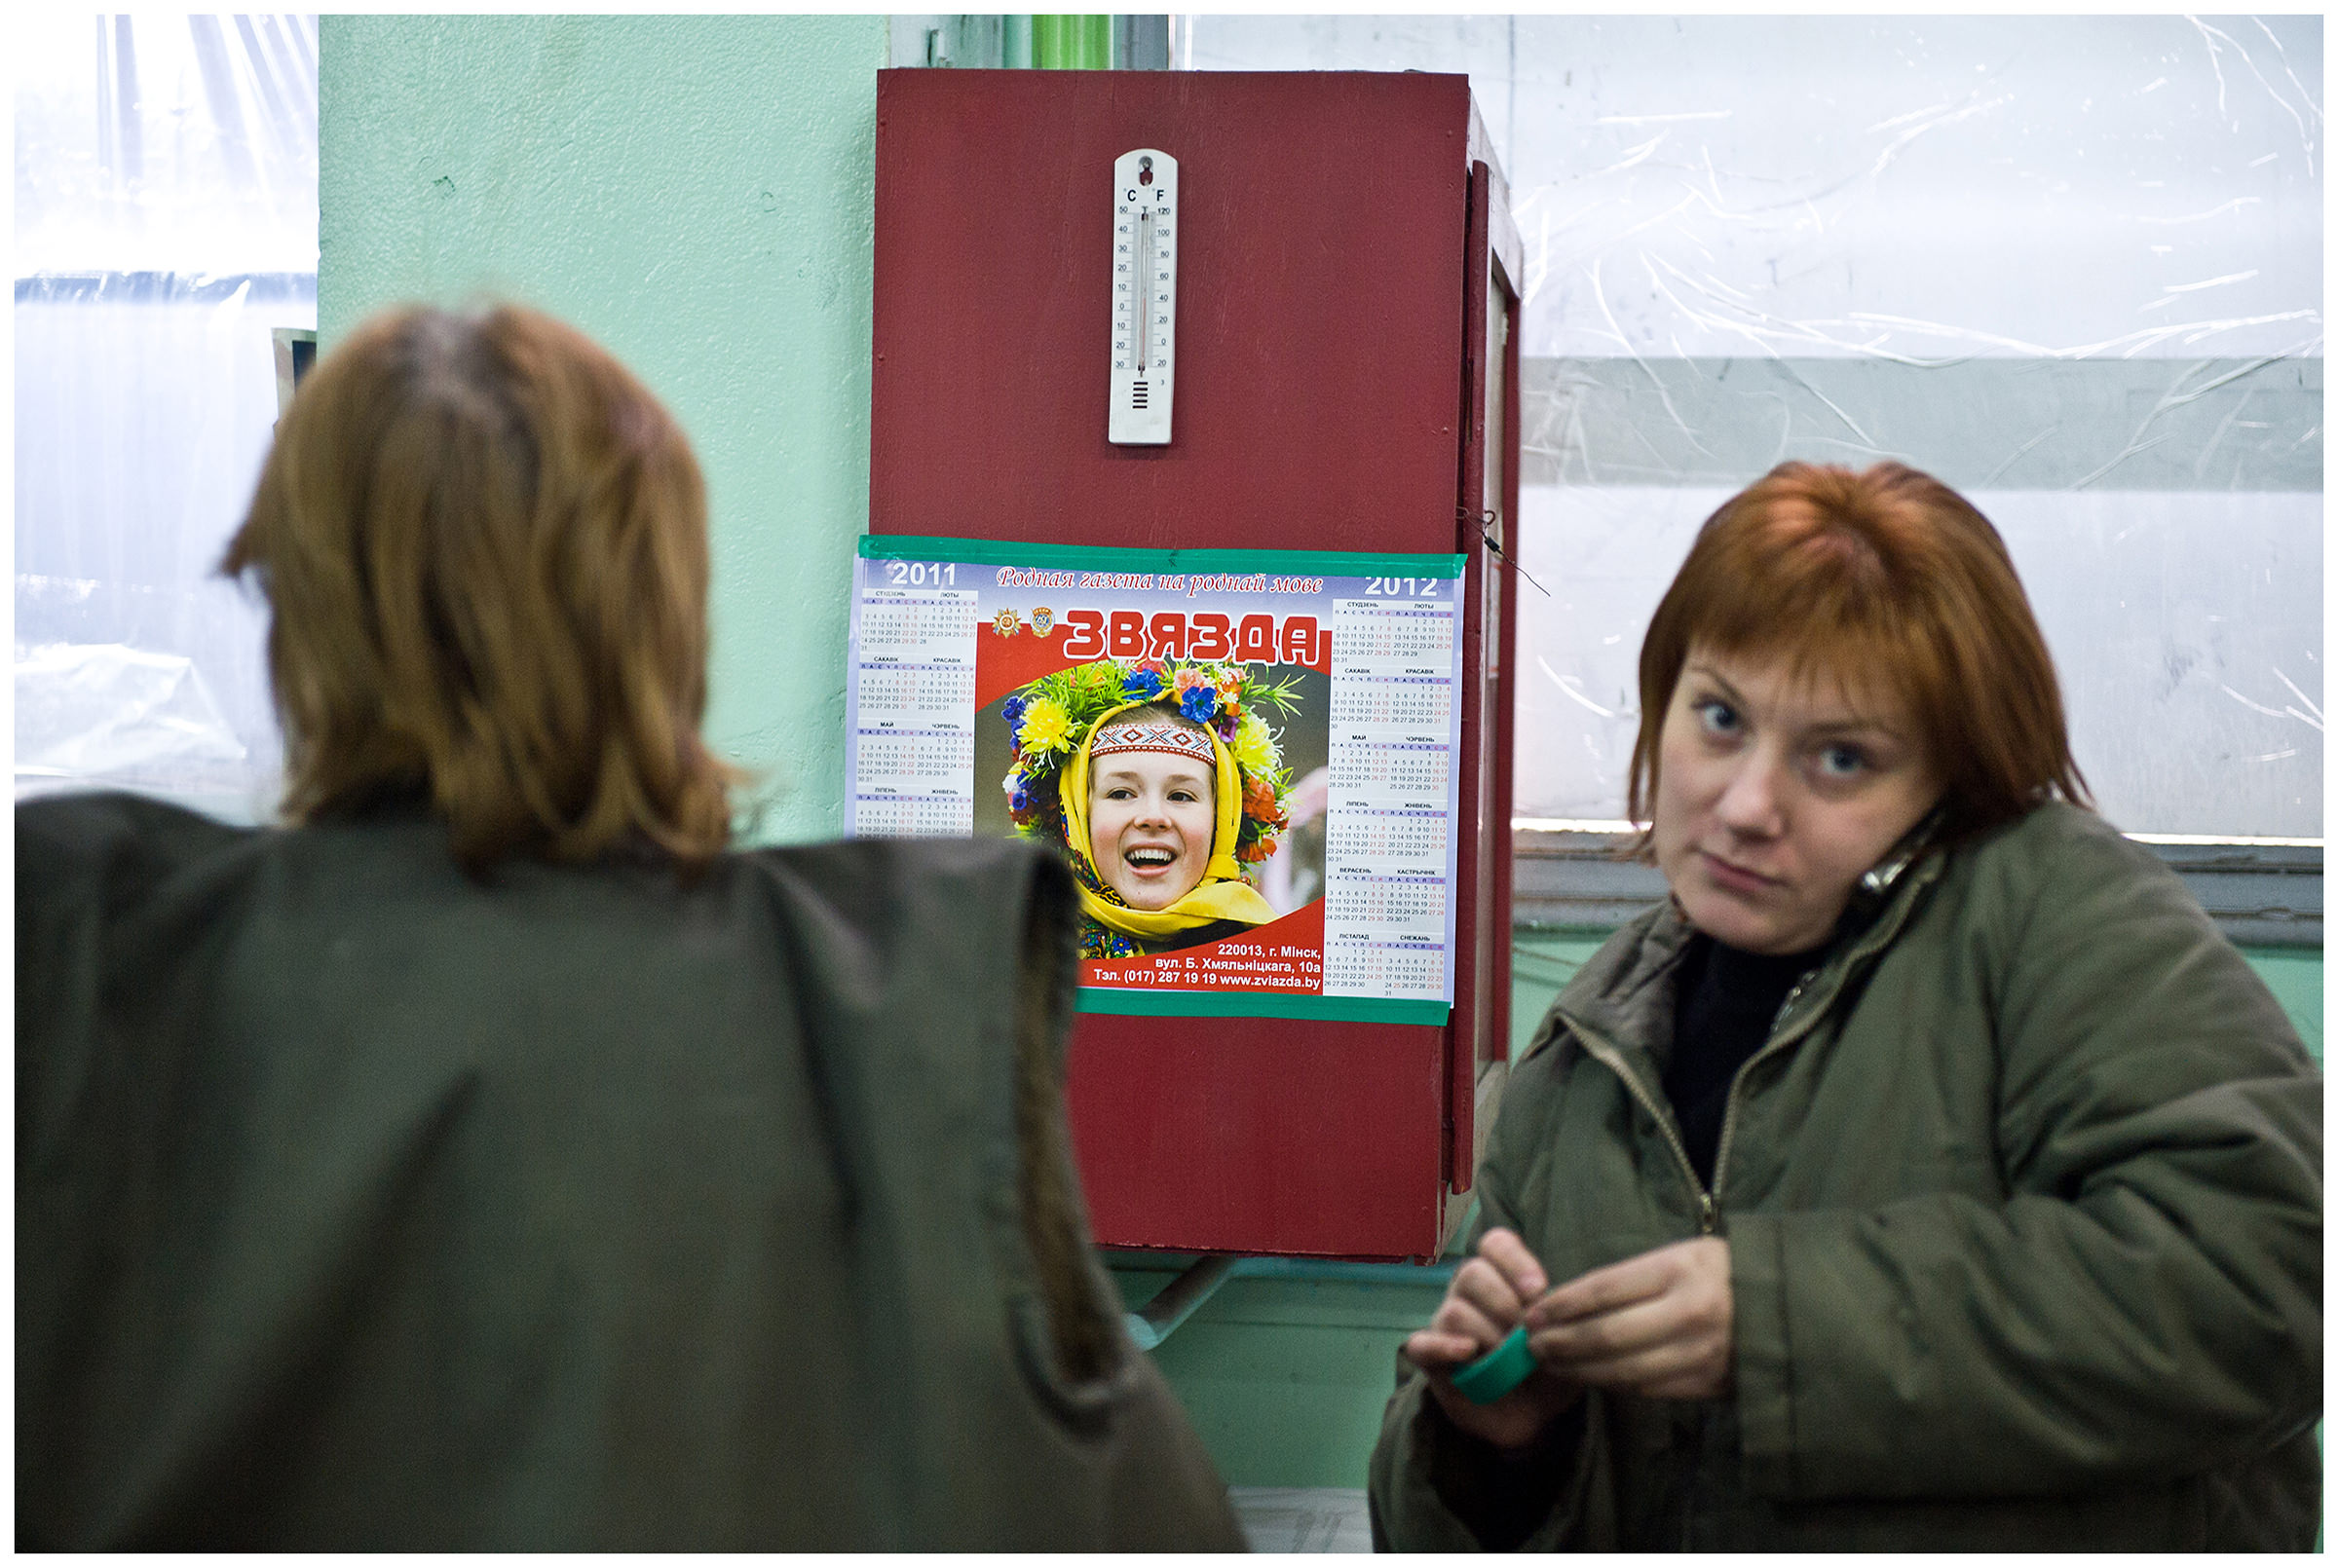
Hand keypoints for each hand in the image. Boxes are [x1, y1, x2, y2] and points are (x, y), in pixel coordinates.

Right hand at [1403, 1228, 1582, 1448]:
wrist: (1532, 1416)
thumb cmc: (1547, 1367)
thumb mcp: (1563, 1340)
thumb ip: (1557, 1318)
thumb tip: (1546, 1307)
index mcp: (1499, 1278)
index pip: (1495, 1244)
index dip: (1514, 1261)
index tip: (1538, 1290)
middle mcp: (1467, 1293)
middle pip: (1471, 1272)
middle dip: (1503, 1302)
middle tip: (1524, 1332)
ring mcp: (1445, 1325)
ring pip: (1454, 1310)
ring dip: (1485, 1334)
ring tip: (1505, 1358)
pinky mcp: (1431, 1359)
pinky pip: (1422, 1344)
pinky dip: (1443, 1346)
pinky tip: (1468, 1353)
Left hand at [1524, 1236, 1733, 1400]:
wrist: (1792, 1308)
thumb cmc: (1724, 1273)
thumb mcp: (1683, 1255)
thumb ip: (1633, 1278)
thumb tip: (1569, 1302)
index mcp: (1679, 1270)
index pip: (1603, 1290)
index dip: (1560, 1305)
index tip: (1531, 1313)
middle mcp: (1689, 1312)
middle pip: (1606, 1335)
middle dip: (1560, 1343)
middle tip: (1530, 1345)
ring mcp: (1699, 1353)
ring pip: (1621, 1370)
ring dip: (1578, 1370)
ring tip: (1551, 1364)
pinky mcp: (1707, 1384)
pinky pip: (1646, 1388)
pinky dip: (1611, 1383)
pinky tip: (1590, 1376)